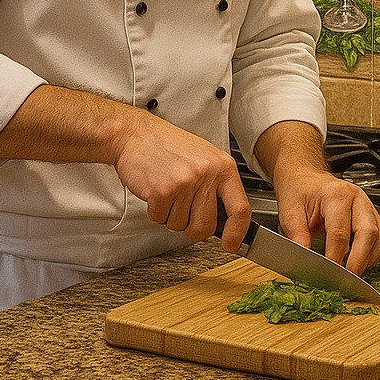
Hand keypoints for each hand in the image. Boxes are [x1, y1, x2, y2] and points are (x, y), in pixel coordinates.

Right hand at [111, 108, 251, 251]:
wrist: (137, 135)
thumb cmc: (171, 147)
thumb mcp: (206, 159)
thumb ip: (218, 186)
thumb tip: (227, 221)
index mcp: (224, 167)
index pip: (241, 208)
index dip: (237, 232)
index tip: (231, 244)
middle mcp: (208, 174)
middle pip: (206, 227)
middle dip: (192, 228)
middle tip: (183, 209)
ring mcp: (186, 182)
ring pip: (181, 226)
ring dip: (171, 216)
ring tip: (169, 191)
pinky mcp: (163, 191)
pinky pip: (161, 219)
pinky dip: (156, 211)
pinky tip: (156, 190)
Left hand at [273, 165, 379, 275]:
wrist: (306, 179)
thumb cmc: (299, 192)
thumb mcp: (289, 213)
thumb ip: (297, 238)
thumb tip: (306, 263)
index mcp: (336, 195)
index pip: (340, 233)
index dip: (335, 259)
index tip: (327, 277)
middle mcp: (357, 198)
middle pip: (368, 233)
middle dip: (358, 262)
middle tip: (344, 282)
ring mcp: (368, 206)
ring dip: (369, 260)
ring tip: (351, 274)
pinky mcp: (373, 215)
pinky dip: (374, 255)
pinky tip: (359, 262)